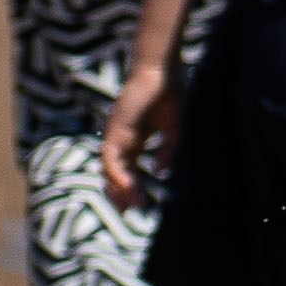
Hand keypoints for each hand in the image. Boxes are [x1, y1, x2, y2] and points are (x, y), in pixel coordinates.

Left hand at [102, 63, 176, 205]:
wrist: (162, 73)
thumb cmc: (171, 95)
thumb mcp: (175, 130)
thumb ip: (168, 151)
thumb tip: (161, 172)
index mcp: (136, 138)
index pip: (129, 168)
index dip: (132, 186)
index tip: (141, 204)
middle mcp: (122, 139)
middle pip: (115, 173)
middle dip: (120, 193)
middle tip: (129, 212)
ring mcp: (116, 135)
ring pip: (110, 169)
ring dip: (119, 188)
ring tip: (132, 204)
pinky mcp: (114, 130)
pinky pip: (110, 158)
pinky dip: (117, 174)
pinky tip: (129, 186)